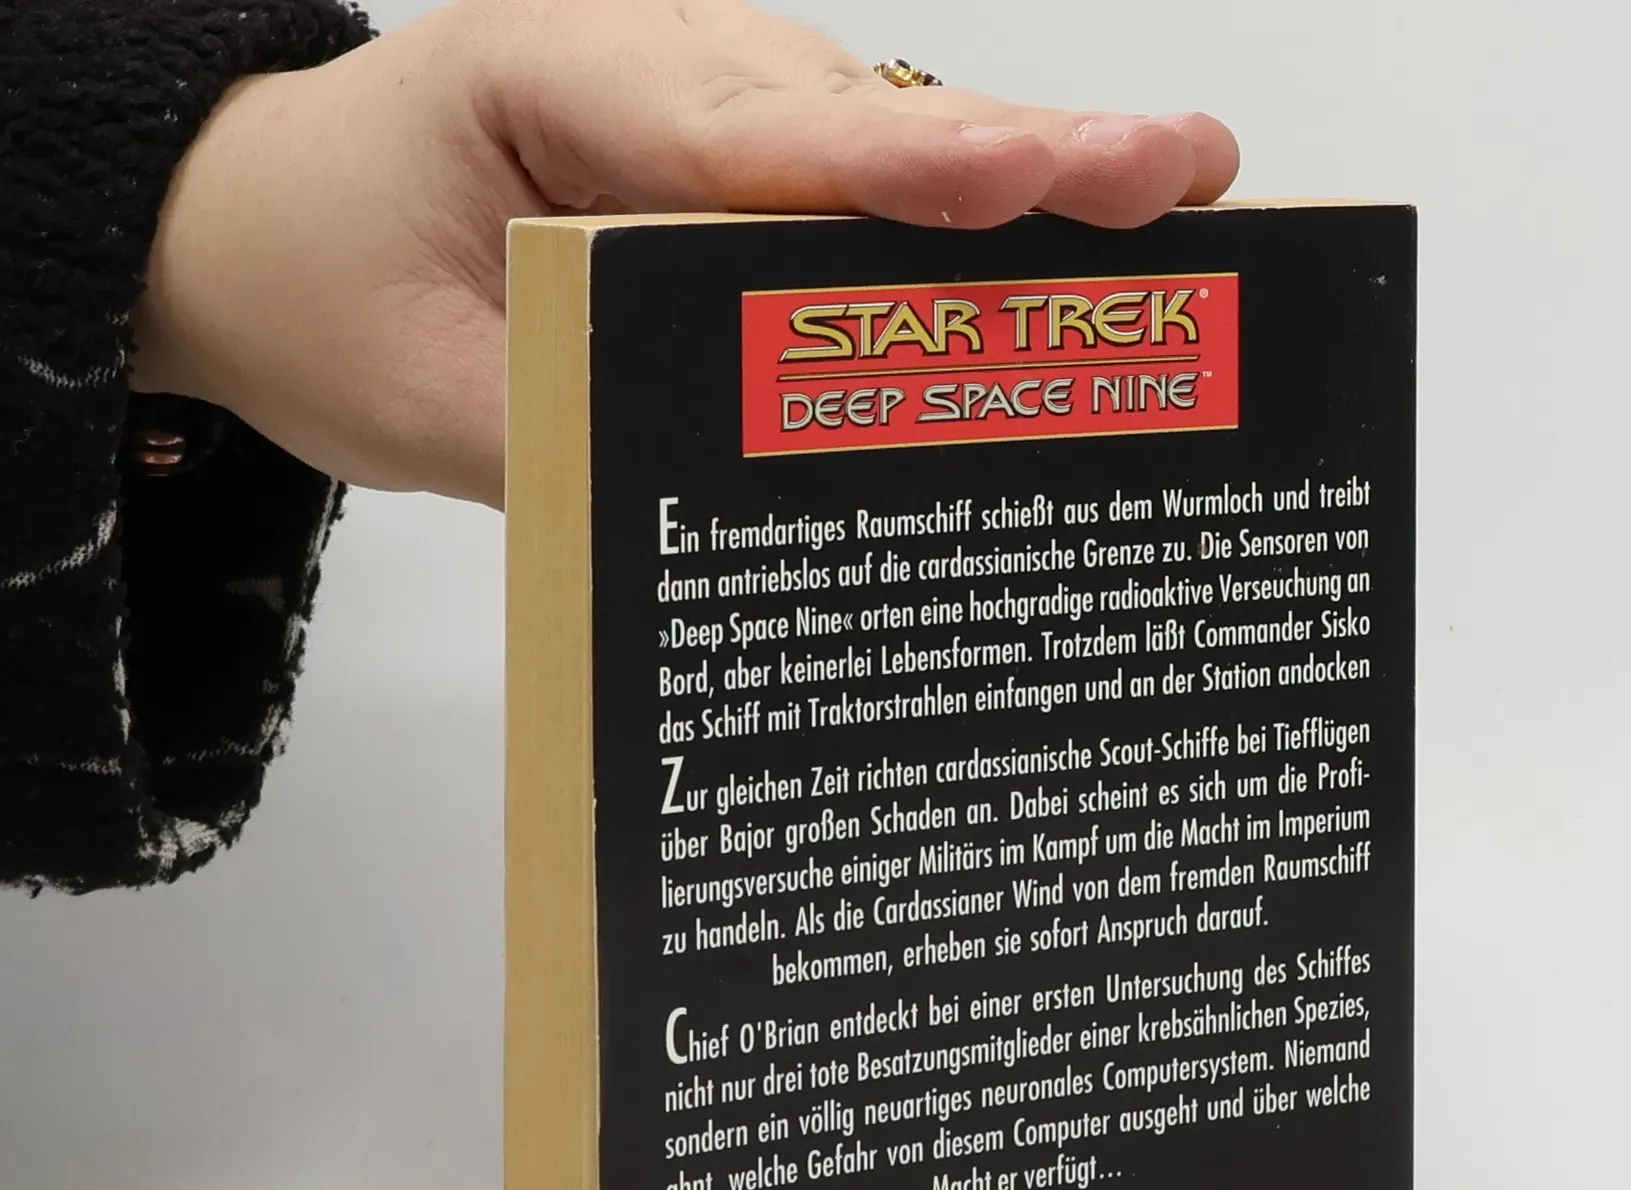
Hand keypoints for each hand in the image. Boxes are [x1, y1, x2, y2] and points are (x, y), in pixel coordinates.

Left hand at [133, 0, 1239, 506]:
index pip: (746, 136)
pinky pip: (868, 188)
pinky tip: (1090, 237)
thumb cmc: (325, 285)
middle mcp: (662, 64)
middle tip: (1180, 173)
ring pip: (889, 139)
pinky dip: (975, 225)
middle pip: (862, 117)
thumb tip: (750, 506)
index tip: (1023, 177)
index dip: (897, 169)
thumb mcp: (422, 394)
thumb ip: (578, 434)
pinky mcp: (744, 161)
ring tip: (1182, 200)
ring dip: (1031, 184)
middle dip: (1025, 153)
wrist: (269, 231)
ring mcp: (715, 104)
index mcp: (553, 77)